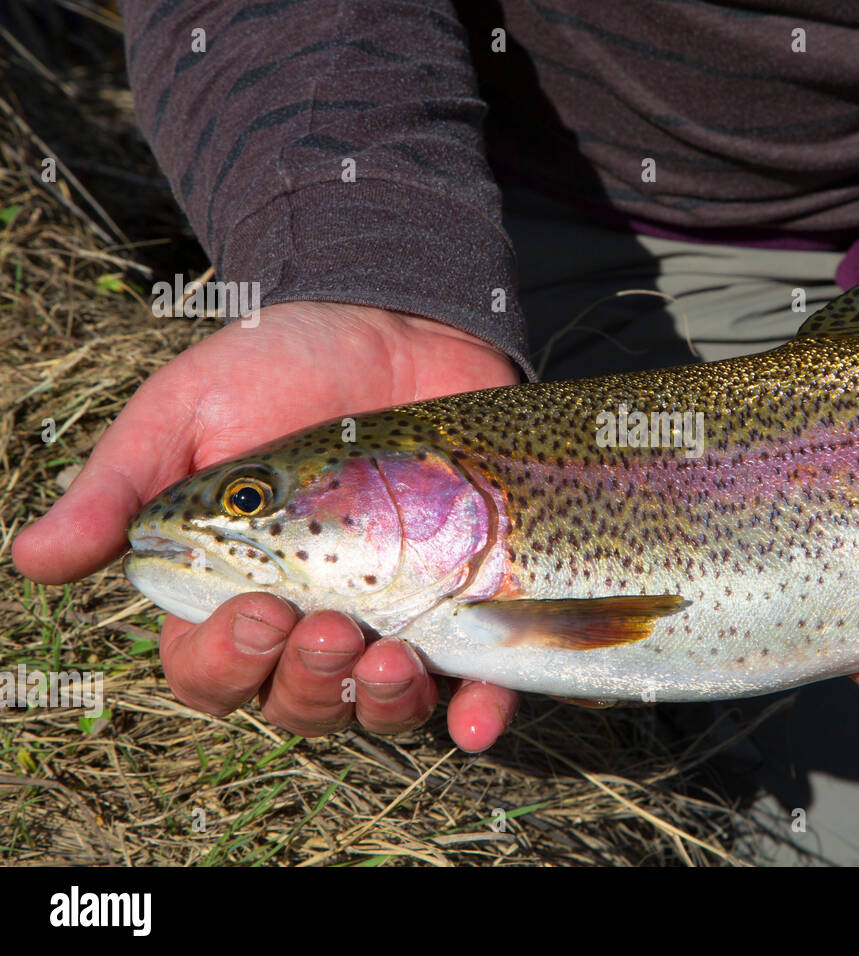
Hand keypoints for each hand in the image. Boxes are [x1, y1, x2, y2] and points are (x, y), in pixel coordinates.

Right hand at [14, 302, 521, 750]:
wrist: (397, 322)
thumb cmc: (280, 367)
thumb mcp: (188, 412)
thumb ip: (121, 488)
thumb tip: (33, 559)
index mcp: (231, 590)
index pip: (209, 671)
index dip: (225, 662)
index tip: (257, 609)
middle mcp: (309, 620)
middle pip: (296, 704)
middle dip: (308, 682)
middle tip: (333, 625)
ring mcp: (392, 617)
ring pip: (375, 709)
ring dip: (379, 703)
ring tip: (392, 657)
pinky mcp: (466, 601)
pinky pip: (476, 685)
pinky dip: (476, 713)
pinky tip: (475, 719)